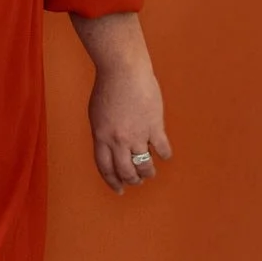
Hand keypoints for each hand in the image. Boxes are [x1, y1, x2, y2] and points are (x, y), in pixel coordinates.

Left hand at [88, 61, 172, 194]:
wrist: (123, 71)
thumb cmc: (108, 88)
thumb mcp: (96, 115)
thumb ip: (103, 134)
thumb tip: (111, 150)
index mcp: (101, 137)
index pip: (105, 168)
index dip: (112, 182)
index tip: (118, 189)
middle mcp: (118, 140)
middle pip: (125, 171)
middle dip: (131, 180)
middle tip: (136, 181)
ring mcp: (137, 134)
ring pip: (144, 165)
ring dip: (147, 172)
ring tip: (148, 172)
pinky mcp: (154, 126)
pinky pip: (162, 148)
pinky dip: (164, 155)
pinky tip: (164, 156)